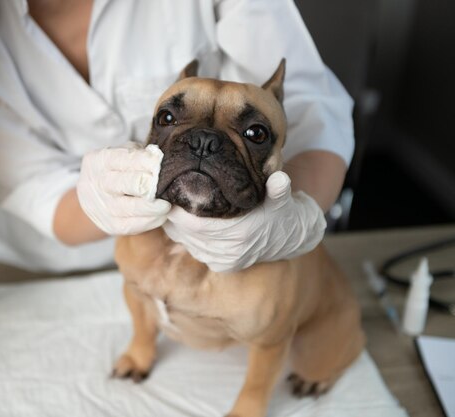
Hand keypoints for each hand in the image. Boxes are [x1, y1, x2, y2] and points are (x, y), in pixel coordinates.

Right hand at [77, 143, 170, 234]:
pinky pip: (132, 225)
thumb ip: (139, 154)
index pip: (126, 159)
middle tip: (166, 186)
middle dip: (149, 185)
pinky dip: (150, 221)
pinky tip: (161, 216)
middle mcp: (100, 183)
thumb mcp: (122, 154)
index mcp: (101, 160)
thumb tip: (160, 160)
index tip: (161, 164)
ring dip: (153, 207)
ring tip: (167, 205)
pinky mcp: (110, 225)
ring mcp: (103, 206)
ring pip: (131, 208)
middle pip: (128, 184)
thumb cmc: (116, 170)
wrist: (92, 196)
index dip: (147, 162)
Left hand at [162, 171, 326, 272]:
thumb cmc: (281, 212)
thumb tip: (280, 180)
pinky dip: (186, 236)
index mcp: (238, 235)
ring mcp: (223, 261)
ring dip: (176, 225)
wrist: (290, 238)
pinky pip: (193, 249)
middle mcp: (228, 252)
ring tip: (171, 203)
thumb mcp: (282, 198)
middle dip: (171, 214)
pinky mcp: (221, 266)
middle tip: (163, 194)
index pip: (194, 225)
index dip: (176, 210)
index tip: (167, 192)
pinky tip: (183, 220)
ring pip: (185, 242)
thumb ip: (278, 189)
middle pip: (184, 233)